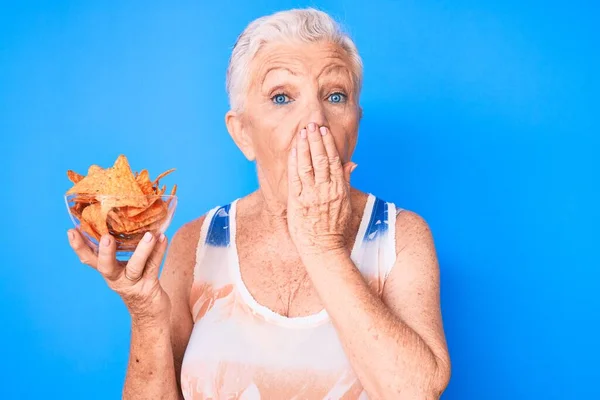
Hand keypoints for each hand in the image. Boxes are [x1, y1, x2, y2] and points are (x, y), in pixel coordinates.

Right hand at [67, 229, 170, 324]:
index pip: (89, 259)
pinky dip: (159, 252)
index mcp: (108, 271)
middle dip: (105, 253)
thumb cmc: (136, 282)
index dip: (79, 247)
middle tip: (105, 238)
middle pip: (106, 267)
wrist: (150, 312)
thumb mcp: (123, 267)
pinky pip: (154, 267)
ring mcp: (133, 284)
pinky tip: (163, 238)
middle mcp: (117, 279)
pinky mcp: (149, 287)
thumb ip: (122, 249)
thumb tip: (120, 219)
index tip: (71, 231)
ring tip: (149, 235)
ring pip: (135, 267)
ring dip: (142, 250)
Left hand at [287, 122, 356, 258]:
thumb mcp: (346, 203)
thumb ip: (346, 180)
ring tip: (303, 132)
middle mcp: (326, 190)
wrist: (322, 248)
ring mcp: (311, 196)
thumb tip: (352, 163)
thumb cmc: (334, 227)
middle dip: (316, 140)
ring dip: (305, 147)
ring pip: (308, 165)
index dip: (328, 144)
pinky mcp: (298, 202)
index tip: (324, 131)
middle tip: (312, 124)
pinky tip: (294, 150)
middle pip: (321, 159)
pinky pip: (296, 178)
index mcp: (339, 189)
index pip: (333, 161)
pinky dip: (295, 163)